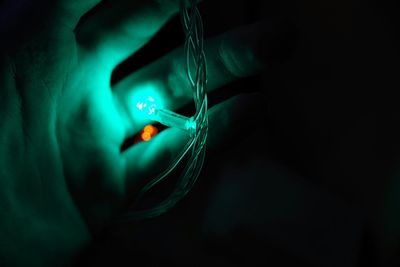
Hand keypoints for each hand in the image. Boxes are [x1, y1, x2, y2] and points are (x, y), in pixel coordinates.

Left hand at [0, 1, 265, 265]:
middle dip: (205, 32)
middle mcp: (83, 90)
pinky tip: (250, 108)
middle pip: (160, 56)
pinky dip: (209, 135)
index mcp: (54, 51)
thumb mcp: (21, 38)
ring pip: (173, 104)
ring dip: (223, 78)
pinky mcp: (108, 187)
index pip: (123, 12)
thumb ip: (59, 6)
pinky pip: (167, 159)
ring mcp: (100, 141)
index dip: (165, 0)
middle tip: (255, 16)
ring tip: (275, 47)